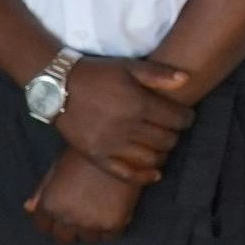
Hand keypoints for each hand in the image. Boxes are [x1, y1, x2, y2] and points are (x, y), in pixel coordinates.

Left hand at [25, 149, 145, 243]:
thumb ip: (42, 190)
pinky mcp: (113, 224)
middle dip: (70, 227)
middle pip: (64, 238)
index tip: (64, 210)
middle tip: (83, 211)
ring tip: (100, 207)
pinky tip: (114, 208)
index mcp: (50, 204)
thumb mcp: (57, 167)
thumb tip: (28, 208)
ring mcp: (90, 223)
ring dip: (92, 228)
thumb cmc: (86, 153)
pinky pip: (110, 236)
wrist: (119, 146)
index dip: (52, 218)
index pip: (43, 226)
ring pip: (87, 238)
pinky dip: (112, 226)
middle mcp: (67, 217)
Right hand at [49, 56, 196, 186]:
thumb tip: (187, 80)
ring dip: (163, 154)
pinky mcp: (98, 157)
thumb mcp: (128, 66)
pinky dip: (144, 177)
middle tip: (172, 129)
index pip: (177, 119)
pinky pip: (126, 174)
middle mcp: (128, 127)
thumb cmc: (97, 74)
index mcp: (138, 103)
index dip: (187, 118)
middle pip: (167, 140)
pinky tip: (155, 174)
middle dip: (176, 134)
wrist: (58, 88)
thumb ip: (158, 73)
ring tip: (162, 146)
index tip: (186, 116)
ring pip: (152, 158)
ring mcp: (112, 145)